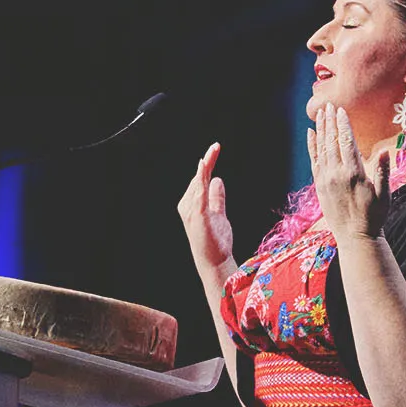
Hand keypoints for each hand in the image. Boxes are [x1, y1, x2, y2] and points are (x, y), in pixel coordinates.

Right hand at [178, 142, 235, 276]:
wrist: (214, 261)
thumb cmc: (214, 240)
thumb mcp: (218, 213)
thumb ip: (216, 197)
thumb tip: (217, 180)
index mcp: (191, 203)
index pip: (200, 179)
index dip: (207, 163)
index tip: (215, 148)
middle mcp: (187, 205)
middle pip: (198, 178)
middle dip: (207, 161)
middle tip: (216, 145)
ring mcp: (191, 211)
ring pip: (198, 183)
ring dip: (204, 167)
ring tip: (212, 151)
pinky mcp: (198, 217)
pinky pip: (199, 196)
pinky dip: (200, 182)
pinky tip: (204, 170)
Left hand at [308, 102, 390, 241]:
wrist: (355, 237)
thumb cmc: (374, 216)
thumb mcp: (384, 194)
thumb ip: (382, 172)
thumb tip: (383, 151)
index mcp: (354, 174)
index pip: (347, 143)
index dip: (343, 125)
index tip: (341, 111)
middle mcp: (337, 174)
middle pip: (331, 142)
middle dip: (330, 122)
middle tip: (328, 105)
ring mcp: (326, 179)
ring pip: (321, 148)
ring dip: (321, 130)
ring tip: (321, 114)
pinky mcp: (320, 185)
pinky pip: (314, 160)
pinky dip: (312, 146)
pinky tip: (311, 133)